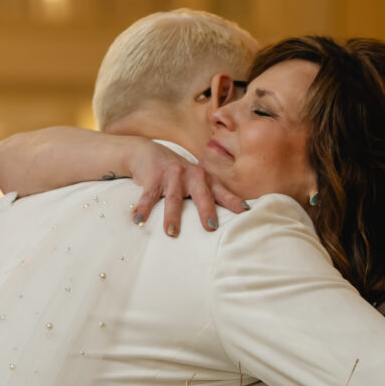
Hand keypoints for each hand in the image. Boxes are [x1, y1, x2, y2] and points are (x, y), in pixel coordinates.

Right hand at [127, 141, 248, 235]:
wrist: (149, 152)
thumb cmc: (178, 175)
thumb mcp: (196, 180)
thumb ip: (209, 195)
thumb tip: (230, 219)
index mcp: (204, 179)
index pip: (221, 192)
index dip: (233, 202)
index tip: (245, 212)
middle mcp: (191, 175)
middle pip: (201, 194)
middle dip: (206, 210)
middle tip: (210, 227)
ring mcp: (172, 175)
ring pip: (173, 198)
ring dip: (172, 216)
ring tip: (172, 233)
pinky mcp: (153, 177)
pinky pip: (148, 196)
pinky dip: (143, 209)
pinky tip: (138, 221)